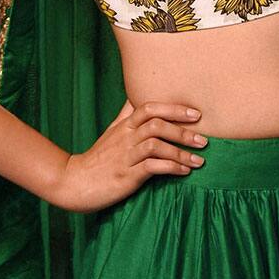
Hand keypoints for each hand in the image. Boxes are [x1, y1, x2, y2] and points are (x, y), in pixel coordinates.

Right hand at [52, 97, 208, 212]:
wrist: (74, 182)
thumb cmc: (98, 156)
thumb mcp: (112, 131)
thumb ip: (127, 113)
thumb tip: (136, 96)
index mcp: (124, 125)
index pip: (149, 107)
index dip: (174, 108)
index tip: (196, 114)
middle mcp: (125, 137)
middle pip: (156, 125)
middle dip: (183, 131)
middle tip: (204, 140)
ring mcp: (125, 156)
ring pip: (156, 145)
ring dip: (181, 153)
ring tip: (199, 160)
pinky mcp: (125, 176)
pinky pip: (151, 168)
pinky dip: (171, 168)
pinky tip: (184, 172)